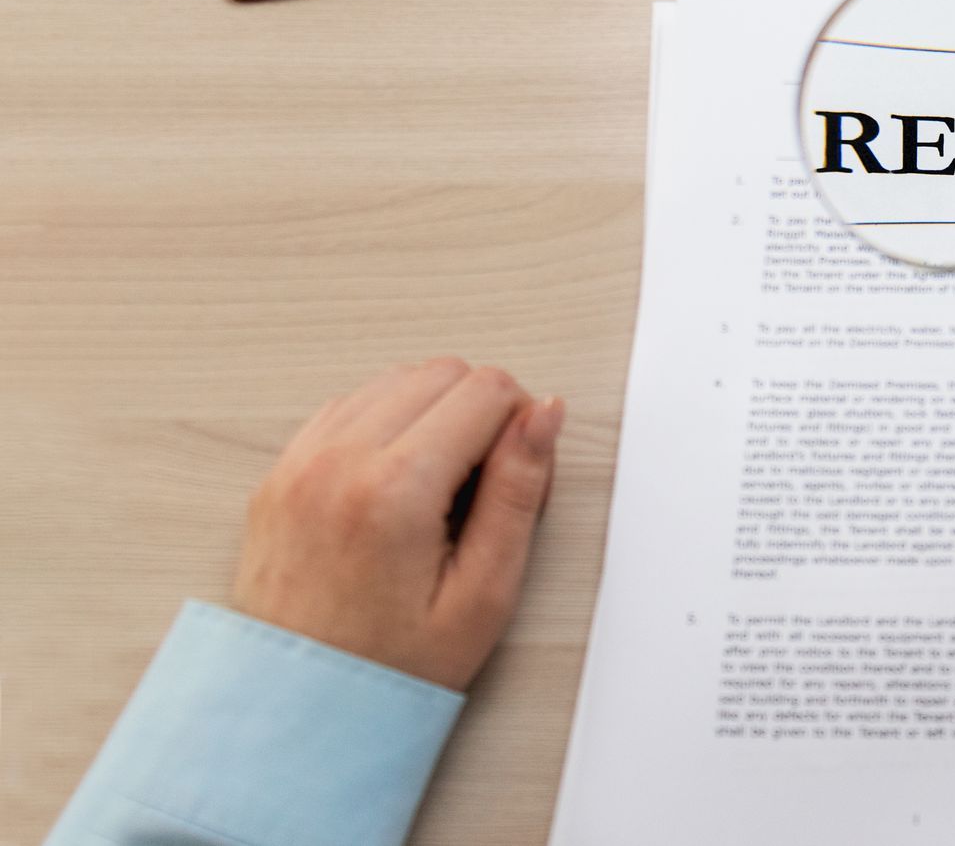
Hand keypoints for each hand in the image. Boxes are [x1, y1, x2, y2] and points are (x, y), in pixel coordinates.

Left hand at [233, 358, 565, 689]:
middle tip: (482, 483)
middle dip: (479, 411)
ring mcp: (301, 462)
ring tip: (438, 486)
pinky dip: (386, 422)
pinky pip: (349, 405)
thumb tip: (544, 416)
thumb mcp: (483, 594)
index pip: (486, 389)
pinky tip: (399, 478)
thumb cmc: (390, 668)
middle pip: (442, 372)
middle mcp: (339, 461)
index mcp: (394, 489)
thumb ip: (518, 491)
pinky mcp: (280, 472)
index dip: (522, 420)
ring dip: (432, 412)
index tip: (519, 469)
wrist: (295, 711)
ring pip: (396, 378)